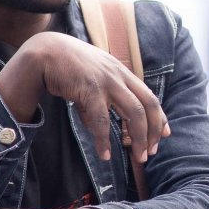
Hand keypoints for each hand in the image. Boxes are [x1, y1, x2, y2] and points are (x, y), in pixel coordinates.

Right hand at [0, 32, 169, 161]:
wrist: (44, 51)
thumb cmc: (67, 65)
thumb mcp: (92, 78)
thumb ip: (98, 101)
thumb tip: (97, 127)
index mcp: (121, 72)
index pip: (149, 96)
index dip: (159, 116)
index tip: (164, 134)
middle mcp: (119, 75)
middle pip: (148, 106)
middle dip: (153, 132)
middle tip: (151, 153)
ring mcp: (107, 81)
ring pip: (134, 113)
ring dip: (138, 138)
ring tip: (139, 157)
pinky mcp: (90, 89)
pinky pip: (102, 120)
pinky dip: (104, 140)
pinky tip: (105, 154)